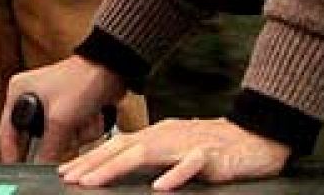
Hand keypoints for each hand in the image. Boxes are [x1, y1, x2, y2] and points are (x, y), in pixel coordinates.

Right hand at [0, 56, 126, 163]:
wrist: (111, 69)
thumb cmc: (82, 80)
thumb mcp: (60, 119)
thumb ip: (48, 147)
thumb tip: (40, 165)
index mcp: (19, 91)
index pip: (6, 131)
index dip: (11, 152)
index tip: (18, 168)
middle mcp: (31, 96)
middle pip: (34, 137)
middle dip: (55, 140)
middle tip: (66, 136)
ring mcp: (50, 103)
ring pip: (55, 137)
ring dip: (73, 135)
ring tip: (82, 120)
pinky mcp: (67, 109)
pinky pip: (69, 132)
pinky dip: (81, 130)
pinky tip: (89, 117)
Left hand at [59, 118, 290, 189]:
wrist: (257, 137)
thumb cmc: (216, 146)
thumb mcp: (177, 148)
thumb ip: (151, 155)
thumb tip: (120, 165)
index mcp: (158, 134)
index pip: (117, 145)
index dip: (91, 158)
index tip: (67, 172)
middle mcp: (167, 135)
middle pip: (124, 148)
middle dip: (94, 164)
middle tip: (71, 178)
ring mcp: (187, 144)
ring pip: (147, 154)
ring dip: (118, 167)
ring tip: (97, 182)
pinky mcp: (210, 156)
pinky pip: (190, 165)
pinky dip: (174, 176)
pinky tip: (160, 188)